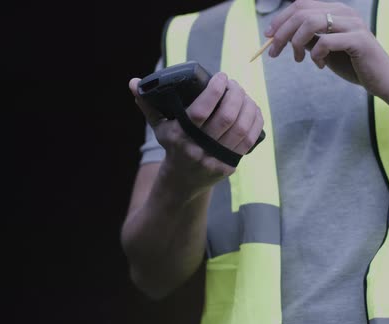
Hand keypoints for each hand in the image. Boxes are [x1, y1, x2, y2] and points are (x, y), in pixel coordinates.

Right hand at [129, 73, 263, 194]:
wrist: (182, 182)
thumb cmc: (173, 146)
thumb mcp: (159, 127)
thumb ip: (149, 104)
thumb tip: (134, 82)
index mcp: (180, 135)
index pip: (201, 110)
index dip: (216, 91)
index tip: (222, 76)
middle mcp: (198, 149)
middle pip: (226, 118)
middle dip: (235, 96)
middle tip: (235, 84)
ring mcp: (215, 159)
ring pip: (240, 129)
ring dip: (247, 107)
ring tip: (245, 94)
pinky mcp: (228, 166)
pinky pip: (247, 142)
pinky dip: (254, 122)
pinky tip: (254, 110)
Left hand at [265, 0, 388, 95]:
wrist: (381, 79)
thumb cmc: (353, 64)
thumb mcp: (325, 49)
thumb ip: (309, 38)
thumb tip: (283, 36)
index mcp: (336, 10)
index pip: (301, 5)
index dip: (280, 19)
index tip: (268, 36)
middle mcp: (345, 12)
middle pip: (302, 12)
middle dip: (282, 33)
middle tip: (274, 53)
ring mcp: (353, 24)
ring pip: (311, 23)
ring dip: (296, 43)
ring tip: (299, 59)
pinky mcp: (358, 40)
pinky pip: (326, 42)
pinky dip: (316, 55)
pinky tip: (320, 65)